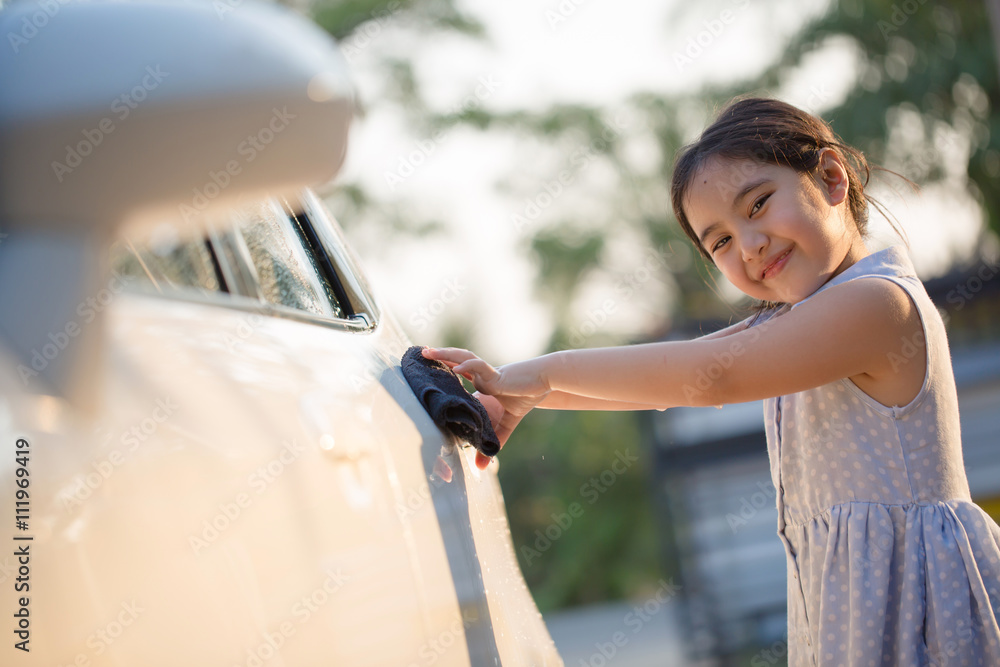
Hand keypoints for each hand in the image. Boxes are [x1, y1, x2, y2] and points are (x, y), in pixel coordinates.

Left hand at [422, 347, 549, 467]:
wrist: (544, 385)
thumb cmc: (525, 397)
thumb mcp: (507, 425)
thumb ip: (494, 441)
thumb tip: (482, 467)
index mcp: (480, 384)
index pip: (457, 374)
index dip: (443, 369)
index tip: (426, 369)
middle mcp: (479, 376)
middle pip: (455, 361)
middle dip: (438, 357)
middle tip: (422, 353)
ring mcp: (486, 373)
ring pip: (463, 358)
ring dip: (445, 354)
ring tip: (429, 352)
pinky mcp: (495, 375)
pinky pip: (478, 367)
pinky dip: (467, 366)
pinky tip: (457, 367)